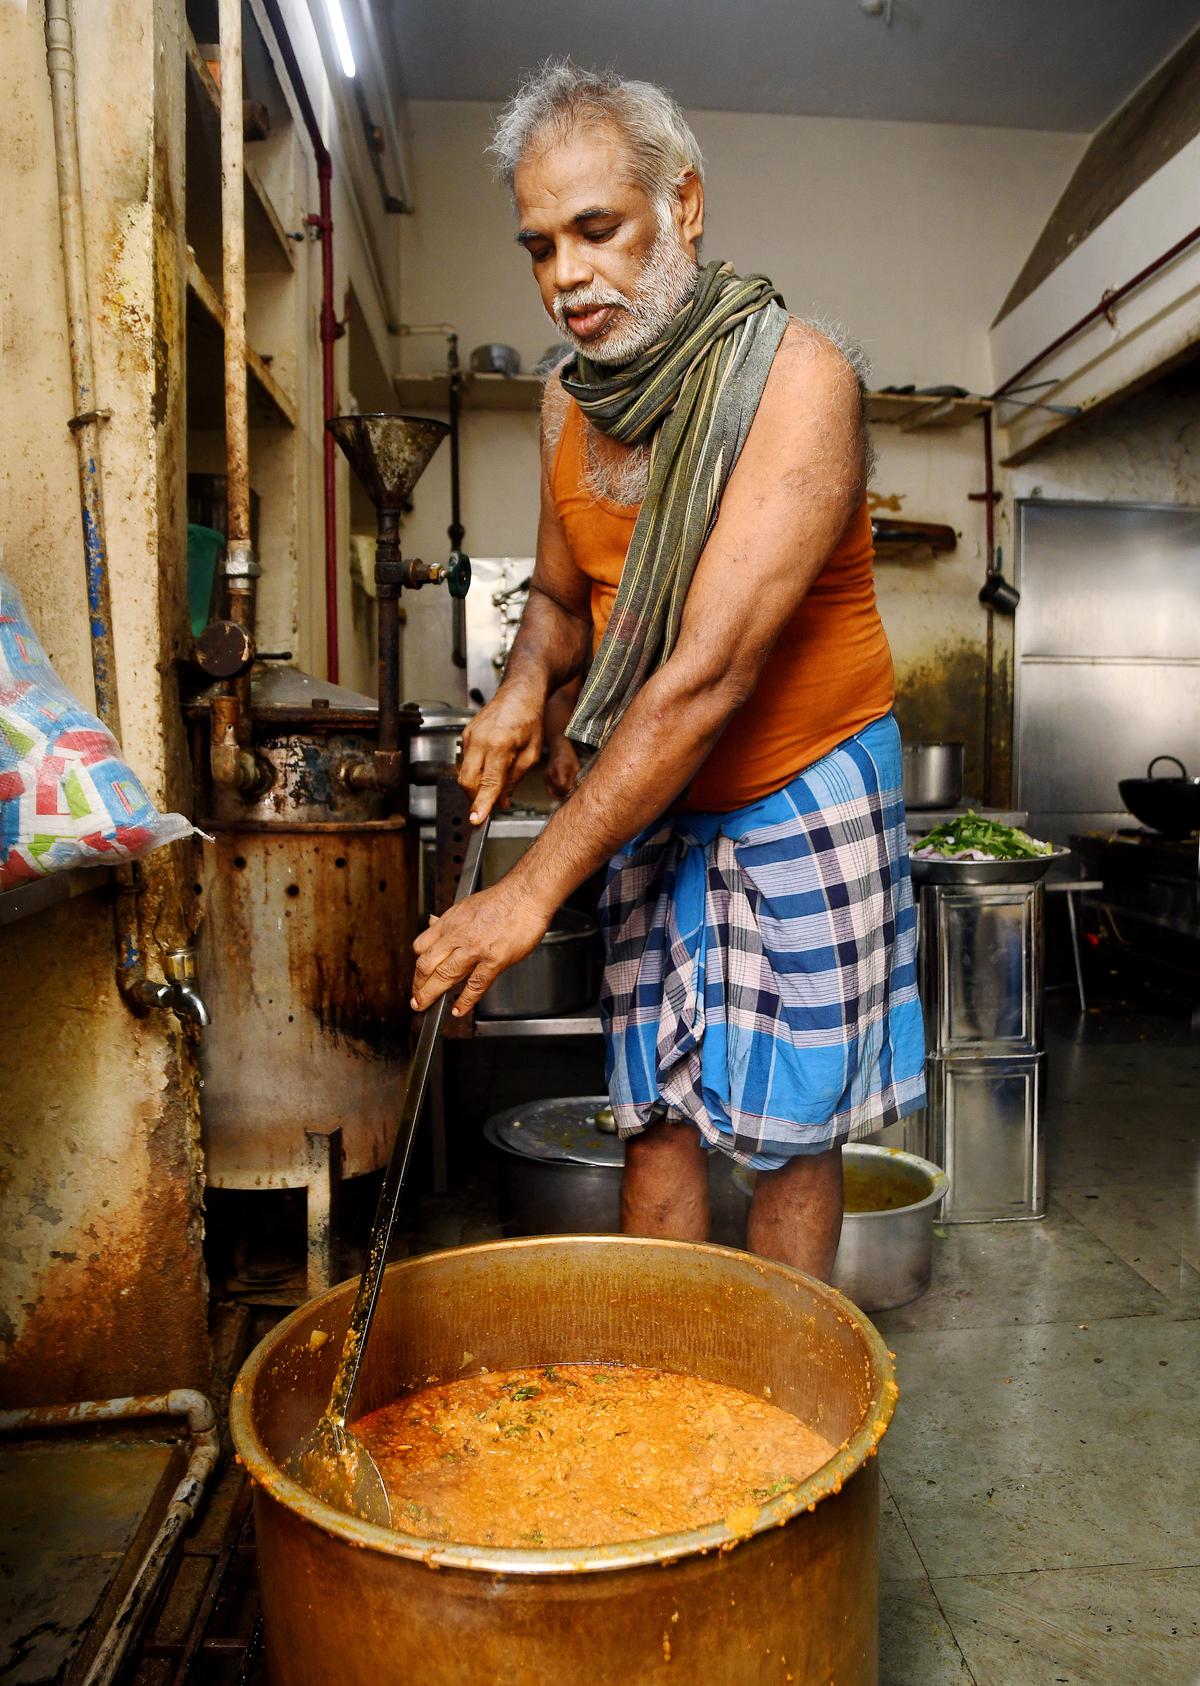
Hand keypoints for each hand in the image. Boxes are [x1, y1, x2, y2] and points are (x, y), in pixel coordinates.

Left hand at [411, 878, 551, 1015]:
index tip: (418, 975)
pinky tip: (457, 1010)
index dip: (417, 965)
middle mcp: (458, 935)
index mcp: (450, 922)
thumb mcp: (466, 905)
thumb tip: (432, 923)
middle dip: (417, 985)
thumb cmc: (502, 899)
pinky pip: (475, 985)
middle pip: (426, 965)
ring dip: (430, 994)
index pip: (421, 947)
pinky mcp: (494, 960)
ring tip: (424, 1006)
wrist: (525, 894)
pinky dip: (464, 1001)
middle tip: (416, 998)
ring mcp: (475, 949)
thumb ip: (448, 920)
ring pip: (444, 975)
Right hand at [458, 682, 543, 823]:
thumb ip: (515, 779)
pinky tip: (490, 766)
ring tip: (495, 782)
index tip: (476, 820)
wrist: (519, 692)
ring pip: (464, 773)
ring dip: (476, 785)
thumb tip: (502, 800)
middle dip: (475, 798)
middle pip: (467, 781)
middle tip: (489, 805)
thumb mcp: (531, 753)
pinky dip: (476, 771)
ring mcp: (469, 736)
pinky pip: (466, 761)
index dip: (482, 804)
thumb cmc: (530, 718)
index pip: (488, 782)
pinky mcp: (465, 734)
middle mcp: (480, 740)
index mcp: (500, 745)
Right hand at [544, 736, 580, 801]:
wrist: (559, 748)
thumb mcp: (575, 767)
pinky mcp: (545, 778)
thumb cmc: (569, 757)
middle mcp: (550, 773)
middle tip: (570, 795)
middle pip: (556, 790)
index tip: (573, 790)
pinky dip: (555, 792)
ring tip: (566, 794)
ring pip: (551, 792)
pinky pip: (549, 789)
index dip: (568, 790)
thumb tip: (571, 791)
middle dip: (563, 794)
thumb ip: (573, 779)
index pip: (562, 785)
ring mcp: (546, 776)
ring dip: (559, 795)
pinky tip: (561, 792)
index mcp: (558, 768)